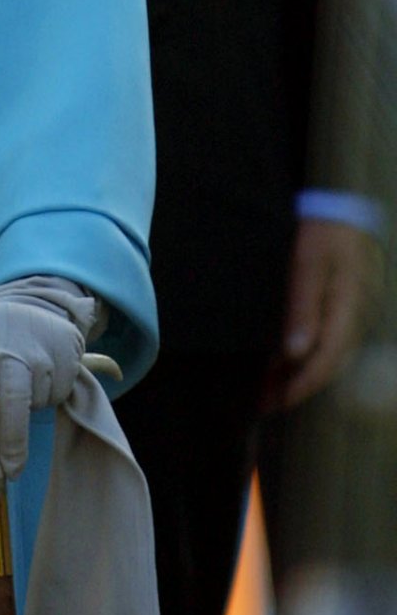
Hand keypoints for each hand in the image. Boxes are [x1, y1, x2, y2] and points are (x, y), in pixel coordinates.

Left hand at [0, 280, 90, 480]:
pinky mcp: (69, 348)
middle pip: (13, 400)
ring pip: (37, 399)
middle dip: (10, 443)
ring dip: (25, 417)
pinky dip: (45, 399)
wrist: (20, 307)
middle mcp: (11, 336)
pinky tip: (32, 385)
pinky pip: (58, 392)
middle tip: (7, 471)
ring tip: (13, 402)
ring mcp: (43, 341)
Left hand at [268, 217, 383, 410]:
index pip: (327, 360)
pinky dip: (302, 355)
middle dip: (295, 387)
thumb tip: (295, 352)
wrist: (344, 211)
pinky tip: (279, 361)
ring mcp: (350, 317)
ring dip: (296, 374)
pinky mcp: (341, 311)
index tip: (276, 400)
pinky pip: (324, 342)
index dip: (301, 385)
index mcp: (347, 310)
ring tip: (263, 389)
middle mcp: (354, 320)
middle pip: (326, 365)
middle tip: (260, 403)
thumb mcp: (307, 263)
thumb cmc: (324, 233)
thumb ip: (303, 306)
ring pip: (324, 357)